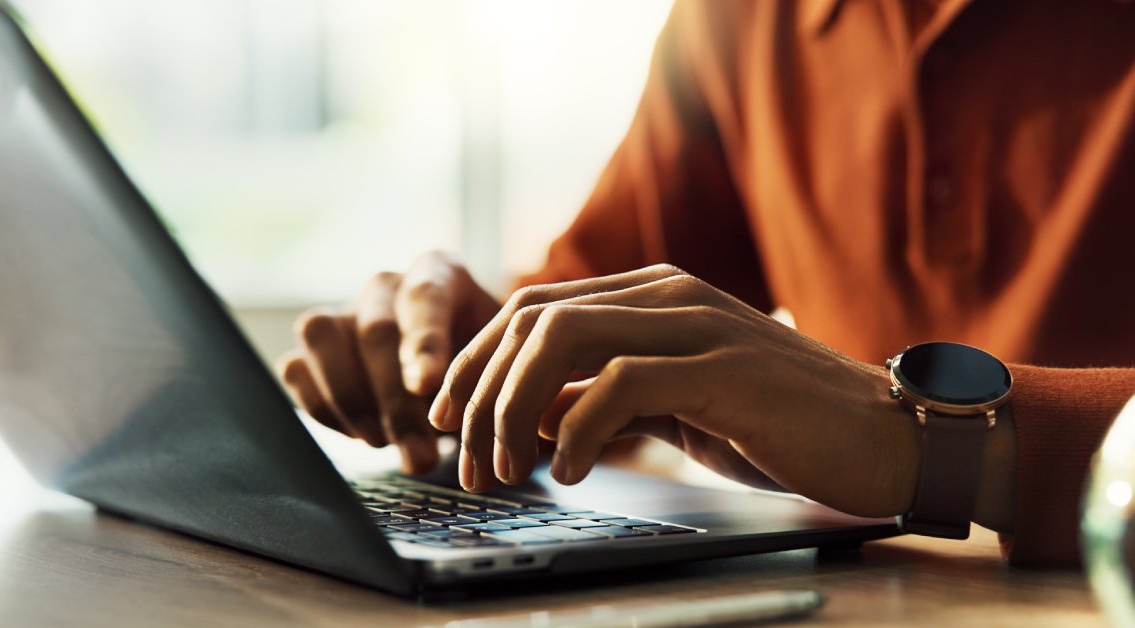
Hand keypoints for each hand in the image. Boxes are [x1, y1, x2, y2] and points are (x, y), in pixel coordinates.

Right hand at [277, 252, 499, 473]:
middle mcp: (387, 286)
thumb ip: (491, 381)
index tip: (426, 385)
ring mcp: (344, 312)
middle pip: (376, 330)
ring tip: (383, 444)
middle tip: (420, 455)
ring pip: (321, 335)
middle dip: (395, 401)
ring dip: (350, 399)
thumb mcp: (502, 365)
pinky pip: (296, 368)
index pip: (426, 295)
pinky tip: (363, 435)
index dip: (424, 342)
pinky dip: (324, 408)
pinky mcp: (312, 348)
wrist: (457, 382)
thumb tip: (474, 425)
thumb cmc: (485, 368)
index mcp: (439, 272)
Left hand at [430, 264, 919, 517]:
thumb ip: (610, 397)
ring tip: (504, 466)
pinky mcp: (722, 368)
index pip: (533, 308)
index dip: (478, 360)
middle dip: (482, 389)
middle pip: (533, 319)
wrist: (885, 437)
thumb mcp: (676, 405)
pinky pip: (618, 383)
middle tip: (467, 457)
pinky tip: (566, 470)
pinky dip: (573, 429)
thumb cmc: (779, 425)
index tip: (450, 414)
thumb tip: (536, 419)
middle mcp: (667, 294)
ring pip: (562, 338)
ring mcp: (695, 324)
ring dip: (515, 407)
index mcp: (652, 295)